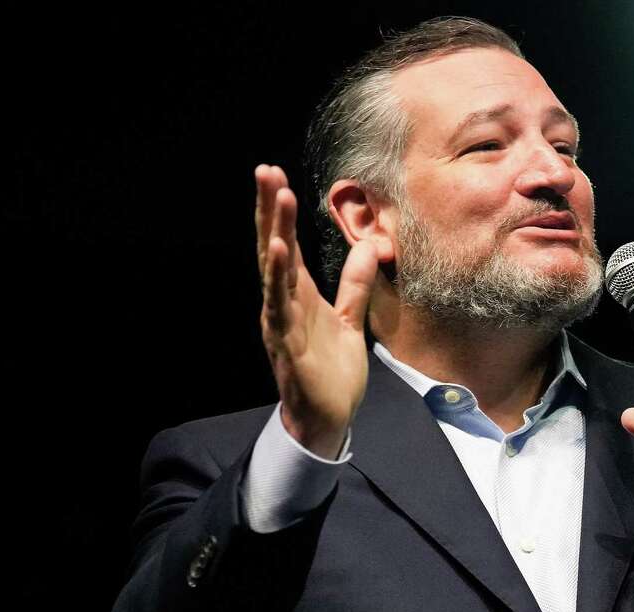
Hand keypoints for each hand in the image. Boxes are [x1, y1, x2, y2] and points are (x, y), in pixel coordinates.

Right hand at [255, 164, 375, 458]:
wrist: (328, 420)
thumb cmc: (332, 373)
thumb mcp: (349, 320)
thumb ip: (354, 285)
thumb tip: (368, 247)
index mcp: (297, 296)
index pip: (287, 245)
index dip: (282, 212)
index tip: (276, 176)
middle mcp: (283, 303)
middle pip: (273, 247)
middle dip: (268, 209)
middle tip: (265, 170)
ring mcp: (281, 321)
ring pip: (274, 269)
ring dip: (274, 230)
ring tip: (274, 195)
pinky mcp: (286, 342)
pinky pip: (280, 304)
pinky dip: (278, 276)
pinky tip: (278, 249)